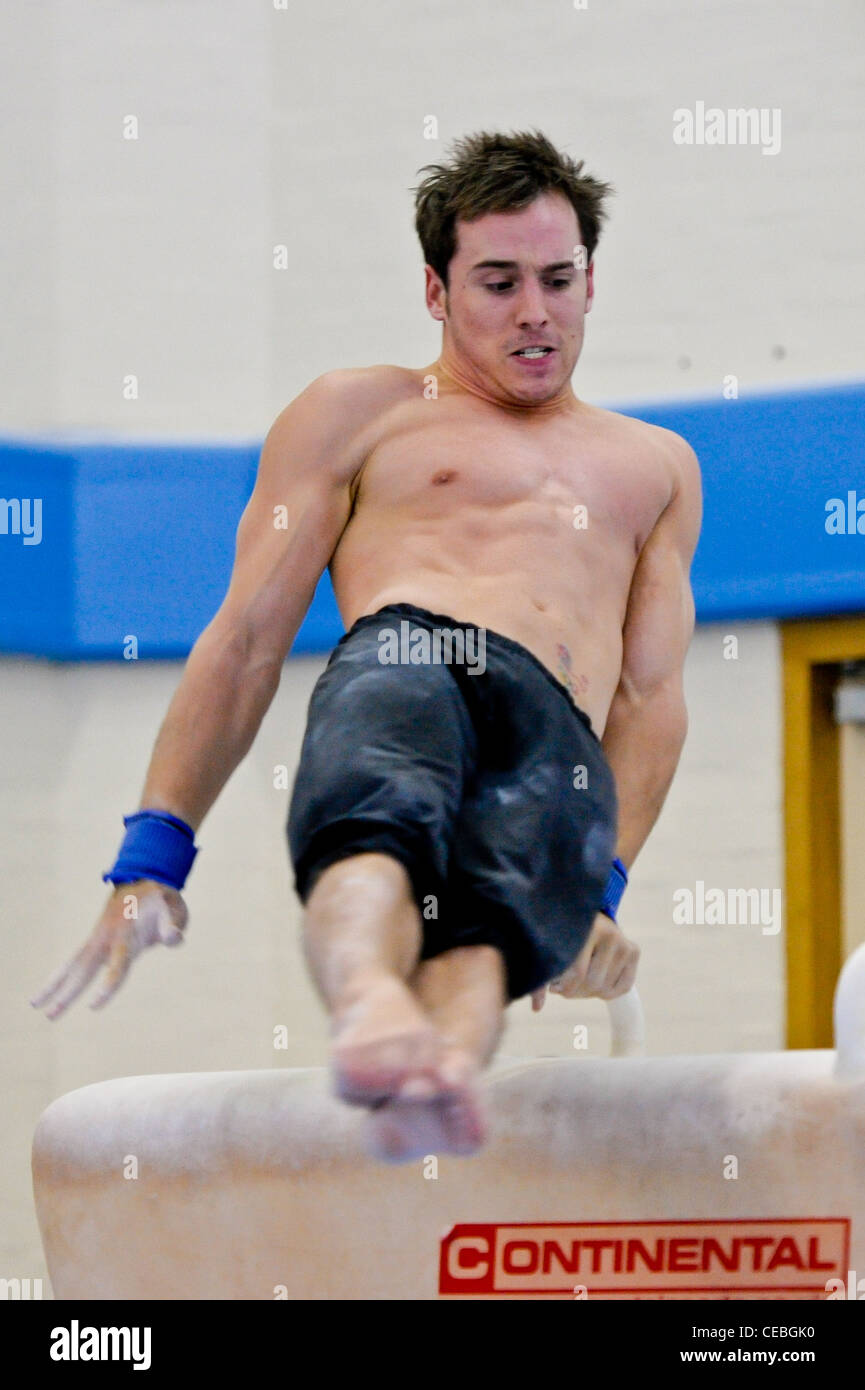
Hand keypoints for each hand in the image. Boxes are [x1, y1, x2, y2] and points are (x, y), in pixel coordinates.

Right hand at [30, 881, 187, 1018]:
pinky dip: (62, 974)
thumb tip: (172, 938)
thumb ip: (172, 925)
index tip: (94, 1006)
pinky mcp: (96, 941)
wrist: (143, 880)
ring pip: (73, 964)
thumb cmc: (161, 899)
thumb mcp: (173, 908)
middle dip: (67, 992)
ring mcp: (99, 939)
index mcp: (127, 934)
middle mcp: (107, 938)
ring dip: (55, 984)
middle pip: (84, 968)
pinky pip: (76, 960)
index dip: (107, 985)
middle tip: (48, 1014)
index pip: (117, 965)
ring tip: (35, 1005)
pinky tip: (49, 991)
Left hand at [531, 912, 638, 1011]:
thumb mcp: (548, 950)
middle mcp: (609, 932)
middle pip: (593, 983)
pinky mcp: (634, 950)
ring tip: (576, 981)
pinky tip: (593, 982)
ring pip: (605, 989)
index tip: (553, 987)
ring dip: (587, 993)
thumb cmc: (560, 935)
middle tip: (563, 987)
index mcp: (586, 927)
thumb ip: (541, 978)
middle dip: (575, 992)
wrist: (583, 913)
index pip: (578, 974)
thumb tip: (536, 1009)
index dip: (564, 988)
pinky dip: (606, 993)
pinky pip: (623, 988)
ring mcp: (624, 941)